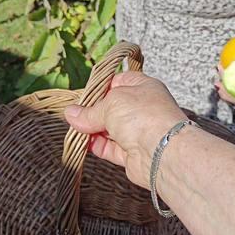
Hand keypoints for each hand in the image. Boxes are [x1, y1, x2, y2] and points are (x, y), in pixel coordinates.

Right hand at [65, 71, 186, 189]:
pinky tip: (83, 142)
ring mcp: (138, 131)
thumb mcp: (111, 103)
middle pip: (112, 107)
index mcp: (143, 87)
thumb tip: (71, 113)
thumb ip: (90, 111)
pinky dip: (97, 145)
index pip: (118, 82)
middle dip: (93, 111)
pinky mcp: (133, 153)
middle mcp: (142, 108)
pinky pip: (110, 147)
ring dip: (92, 129)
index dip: (100, 87)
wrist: (163, 152)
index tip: (82, 94)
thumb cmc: (144, 116)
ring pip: (110, 128)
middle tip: (73, 113)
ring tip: (74, 128)